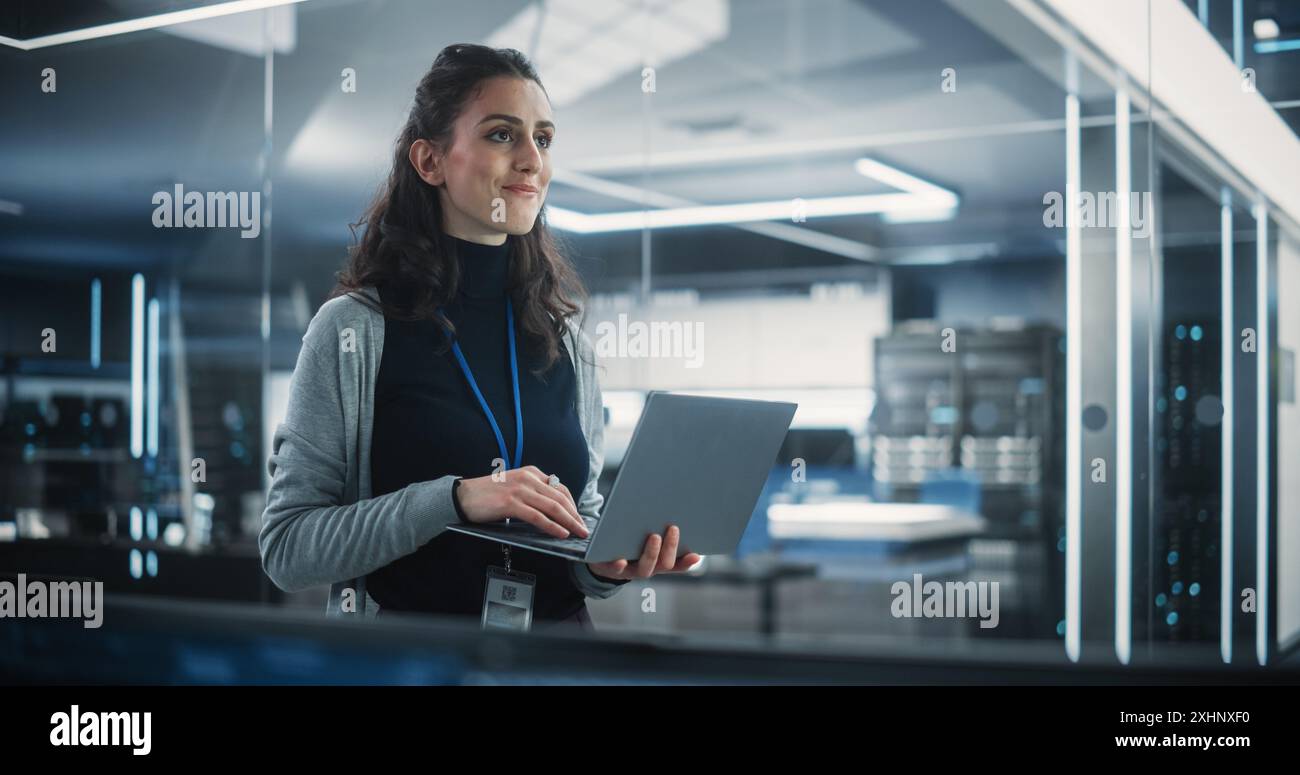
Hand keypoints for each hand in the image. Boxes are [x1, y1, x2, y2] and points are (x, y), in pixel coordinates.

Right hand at [454, 466, 588, 538]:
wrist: (464, 496)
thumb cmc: (489, 495)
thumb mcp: (515, 486)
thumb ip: (533, 493)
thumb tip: (553, 510)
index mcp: (531, 473)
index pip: (560, 488)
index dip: (573, 504)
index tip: (579, 517)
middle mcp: (528, 478)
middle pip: (560, 498)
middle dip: (575, 515)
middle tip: (584, 528)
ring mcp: (520, 490)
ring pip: (552, 507)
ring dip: (569, 522)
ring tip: (577, 533)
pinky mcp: (511, 503)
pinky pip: (537, 517)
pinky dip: (552, 526)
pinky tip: (560, 533)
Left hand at [586, 525, 701, 581]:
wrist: (598, 556)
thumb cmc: (627, 545)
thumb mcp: (644, 541)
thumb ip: (660, 535)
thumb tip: (676, 521)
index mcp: (655, 563)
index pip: (676, 564)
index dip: (686, 562)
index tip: (696, 554)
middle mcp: (645, 569)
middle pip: (662, 565)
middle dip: (670, 547)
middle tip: (673, 528)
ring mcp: (628, 570)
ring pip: (644, 569)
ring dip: (651, 554)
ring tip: (654, 537)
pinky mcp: (609, 568)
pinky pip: (615, 568)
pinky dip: (618, 565)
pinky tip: (621, 558)